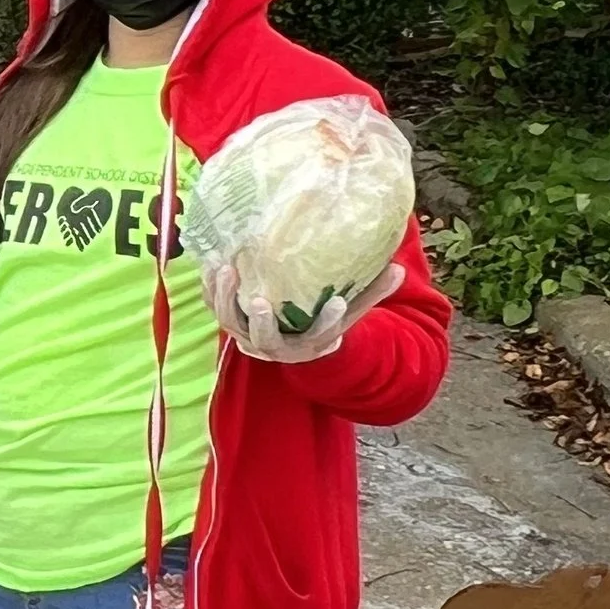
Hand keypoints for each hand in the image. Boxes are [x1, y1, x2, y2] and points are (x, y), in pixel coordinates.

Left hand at [206, 259, 401, 363]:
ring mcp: (248, 336)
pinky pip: (214, 307)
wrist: (294, 340)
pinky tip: (210, 262)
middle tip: (259, 300)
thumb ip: (372, 292)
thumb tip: (399, 268)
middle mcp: (276, 346)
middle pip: (264, 338)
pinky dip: (210, 288)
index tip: (337, 303)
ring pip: (231, 323)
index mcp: (310, 344)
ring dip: (225, 299)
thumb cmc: (324, 321)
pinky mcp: (231, 322)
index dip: (328, 322)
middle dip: (261, 322)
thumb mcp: (351, 310)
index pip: (321, 337)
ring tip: (226, 269)